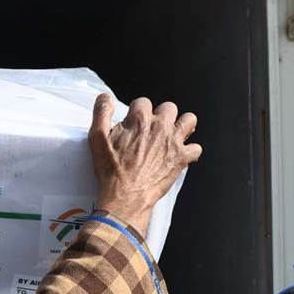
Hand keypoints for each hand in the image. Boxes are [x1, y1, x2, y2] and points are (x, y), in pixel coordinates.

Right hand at [89, 94, 201, 237]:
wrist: (126, 196)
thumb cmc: (111, 170)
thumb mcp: (97, 139)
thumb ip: (101, 113)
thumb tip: (105, 97)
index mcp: (140, 119)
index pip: (143, 102)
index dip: (137, 112)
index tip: (133, 124)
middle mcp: (160, 126)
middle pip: (168, 108)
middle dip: (161, 116)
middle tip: (152, 130)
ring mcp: (173, 142)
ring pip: (189, 120)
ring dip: (183, 125)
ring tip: (173, 135)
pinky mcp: (181, 158)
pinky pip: (196, 148)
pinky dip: (189, 151)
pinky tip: (179, 156)